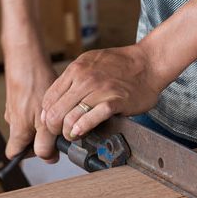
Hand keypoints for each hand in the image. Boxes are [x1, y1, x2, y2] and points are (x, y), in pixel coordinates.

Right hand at [3, 41, 57, 161]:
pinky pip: (32, 110)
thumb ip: (46, 143)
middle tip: (57, 128)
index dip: (33, 155)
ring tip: (57, 111)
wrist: (27, 60)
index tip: (49, 150)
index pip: (16, 154)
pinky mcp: (20, 98)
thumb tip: (48, 158)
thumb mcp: (45, 122)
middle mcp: (13, 122)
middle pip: (27, 140)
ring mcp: (15, 109)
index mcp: (17, 131)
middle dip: (44, 137)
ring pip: (31, 124)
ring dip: (45, 122)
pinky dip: (43, 109)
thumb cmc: (35, 88)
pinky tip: (52, 100)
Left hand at [41, 44, 162, 139]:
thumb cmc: (123, 64)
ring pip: (70, 116)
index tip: (52, 122)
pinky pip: (92, 118)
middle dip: (54, 127)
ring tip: (71, 135)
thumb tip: (61, 98)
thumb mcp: (91, 62)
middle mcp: (84, 79)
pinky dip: (83, 128)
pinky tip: (80, 133)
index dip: (47, 114)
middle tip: (60, 133)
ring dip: (67, 131)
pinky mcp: (115, 102)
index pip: (49, 98)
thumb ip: (75, 78)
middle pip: (56, 110)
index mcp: (76, 70)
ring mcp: (100, 91)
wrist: (149, 63)